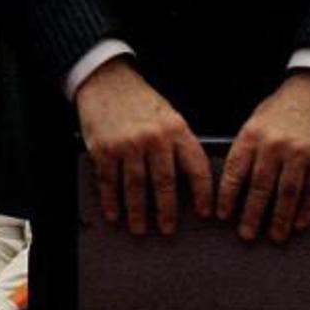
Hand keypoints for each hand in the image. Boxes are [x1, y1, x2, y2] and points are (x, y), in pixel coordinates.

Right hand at [75, 57, 213, 234]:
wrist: (106, 80)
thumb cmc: (140, 101)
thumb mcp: (168, 116)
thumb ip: (178, 144)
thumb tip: (188, 182)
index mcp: (176, 130)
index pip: (196, 168)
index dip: (203, 194)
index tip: (206, 213)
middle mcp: (153, 138)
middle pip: (164, 183)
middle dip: (166, 211)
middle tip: (167, 229)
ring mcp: (127, 144)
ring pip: (135, 187)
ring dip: (137, 211)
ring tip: (138, 228)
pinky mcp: (103, 148)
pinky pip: (109, 181)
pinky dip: (111, 200)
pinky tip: (113, 213)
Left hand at [216, 70, 309, 242]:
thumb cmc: (283, 107)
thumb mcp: (256, 121)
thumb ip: (246, 148)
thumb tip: (232, 180)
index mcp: (253, 135)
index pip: (236, 172)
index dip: (228, 196)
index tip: (222, 215)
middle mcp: (275, 145)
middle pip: (261, 187)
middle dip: (252, 214)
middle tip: (245, 234)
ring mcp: (302, 154)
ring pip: (288, 193)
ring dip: (279, 218)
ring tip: (274, 236)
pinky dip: (305, 210)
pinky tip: (298, 223)